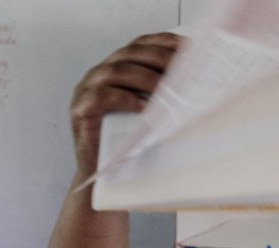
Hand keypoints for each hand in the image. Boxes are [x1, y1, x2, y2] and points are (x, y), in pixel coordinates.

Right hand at [70, 33, 181, 177]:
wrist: (106, 174)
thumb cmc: (131, 142)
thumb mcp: (152, 112)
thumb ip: (164, 93)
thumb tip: (196, 83)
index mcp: (118, 69)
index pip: (140, 46)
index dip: (163, 42)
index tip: (187, 46)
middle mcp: (101, 74)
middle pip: (130, 54)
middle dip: (159, 58)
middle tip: (183, 68)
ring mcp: (87, 89)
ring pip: (117, 71)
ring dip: (146, 78)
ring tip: (168, 88)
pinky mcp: (81, 108)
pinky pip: (103, 95)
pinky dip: (127, 99)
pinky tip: (146, 108)